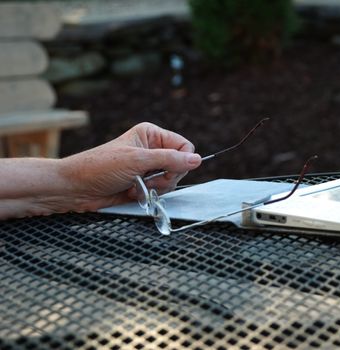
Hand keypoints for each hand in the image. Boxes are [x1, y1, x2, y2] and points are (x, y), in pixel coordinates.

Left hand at [61, 122, 201, 210]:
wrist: (75, 188)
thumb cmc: (99, 167)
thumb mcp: (137, 160)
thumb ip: (169, 160)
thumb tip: (197, 160)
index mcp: (151, 135)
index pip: (184, 147)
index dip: (180, 161)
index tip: (165, 170)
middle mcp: (152, 149)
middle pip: (180, 166)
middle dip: (165, 177)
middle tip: (146, 179)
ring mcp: (148, 168)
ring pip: (172, 181)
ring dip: (155, 188)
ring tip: (135, 186)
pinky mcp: (143, 183)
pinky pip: (160, 191)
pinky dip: (148, 195)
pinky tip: (132, 192)